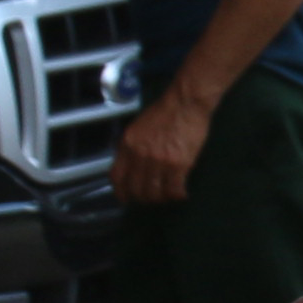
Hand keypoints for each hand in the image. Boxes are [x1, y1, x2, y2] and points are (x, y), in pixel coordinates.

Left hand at [113, 82, 215, 205]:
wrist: (185, 103)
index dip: (121, 192)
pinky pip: (174, 189)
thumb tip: (132, 165)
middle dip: (143, 198)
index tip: (126, 198)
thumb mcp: (138, 128)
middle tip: (152, 198)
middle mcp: (140, 155)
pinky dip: (177, 195)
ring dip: (161, 199)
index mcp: (127, 145)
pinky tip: (181, 194)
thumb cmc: (164, 112)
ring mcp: (159, 161)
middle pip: (136, 188)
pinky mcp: (179, 164)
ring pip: (155, 192)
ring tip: (168, 196)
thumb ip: (132, 147)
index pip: (117, 177)